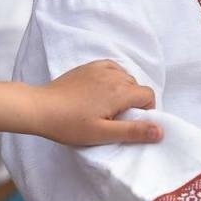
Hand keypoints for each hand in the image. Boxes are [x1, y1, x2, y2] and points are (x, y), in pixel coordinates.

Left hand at [32, 60, 160, 145]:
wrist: (40, 108)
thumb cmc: (69, 124)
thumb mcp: (102, 134)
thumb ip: (133, 131)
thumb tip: (161, 130)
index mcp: (120, 91)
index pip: (148, 95)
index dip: (146, 110)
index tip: (131, 123)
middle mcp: (113, 75)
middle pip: (136, 86)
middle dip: (133, 102)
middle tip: (116, 119)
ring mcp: (99, 68)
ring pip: (124, 77)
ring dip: (123, 90)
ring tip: (107, 107)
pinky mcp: (88, 67)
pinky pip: (111, 68)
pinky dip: (113, 78)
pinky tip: (102, 90)